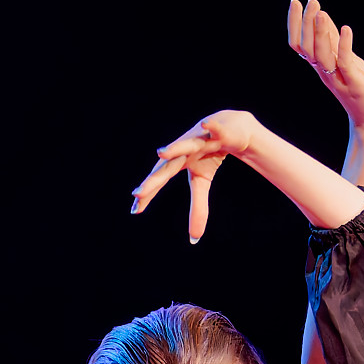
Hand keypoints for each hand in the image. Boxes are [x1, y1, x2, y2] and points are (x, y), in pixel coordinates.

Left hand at [132, 109, 268, 243]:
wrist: (229, 128)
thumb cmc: (209, 153)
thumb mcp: (203, 181)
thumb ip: (197, 207)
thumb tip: (193, 238)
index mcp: (176, 162)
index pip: (159, 179)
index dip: (148, 194)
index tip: (135, 210)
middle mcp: (182, 148)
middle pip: (166, 165)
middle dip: (153, 179)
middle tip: (137, 193)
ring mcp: (199, 137)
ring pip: (186, 143)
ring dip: (175, 147)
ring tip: (161, 152)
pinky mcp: (218, 129)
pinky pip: (215, 128)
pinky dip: (211, 127)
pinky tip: (206, 124)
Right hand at [288, 0, 363, 133]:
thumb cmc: (360, 88)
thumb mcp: (345, 59)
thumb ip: (333, 40)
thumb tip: (322, 16)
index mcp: (320, 66)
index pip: (299, 44)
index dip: (295, 24)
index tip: (295, 3)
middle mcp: (325, 72)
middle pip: (307, 48)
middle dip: (306, 24)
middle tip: (311, 2)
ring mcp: (339, 79)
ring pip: (322, 56)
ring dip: (320, 34)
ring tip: (321, 13)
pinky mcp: (354, 84)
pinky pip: (345, 63)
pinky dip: (344, 45)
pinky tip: (346, 30)